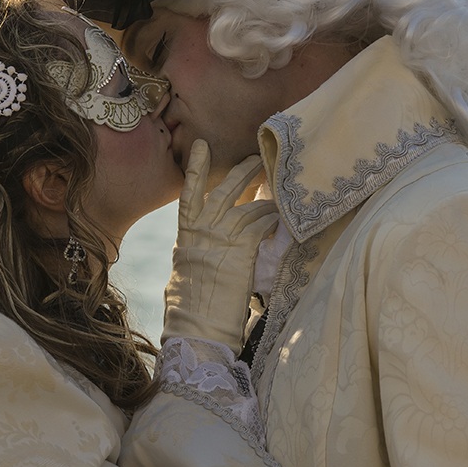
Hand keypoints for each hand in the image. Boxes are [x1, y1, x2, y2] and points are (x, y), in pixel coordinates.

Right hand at [162, 140, 278, 353]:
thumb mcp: (185, 267)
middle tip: (258, 158)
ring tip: (279, 196)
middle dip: (243, 171)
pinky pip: (262, 224)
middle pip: (226, 190)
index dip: (195, 167)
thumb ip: (193, 246)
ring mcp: (223, 236)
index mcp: (186, 232)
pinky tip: (282, 220)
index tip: (201, 144)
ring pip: (249, 206)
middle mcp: (203, 229)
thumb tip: (197, 240)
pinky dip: (273, 221)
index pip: (189, 191)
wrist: (199, 322)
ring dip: (266, 200)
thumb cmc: (189, 302)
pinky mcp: (243, 248)